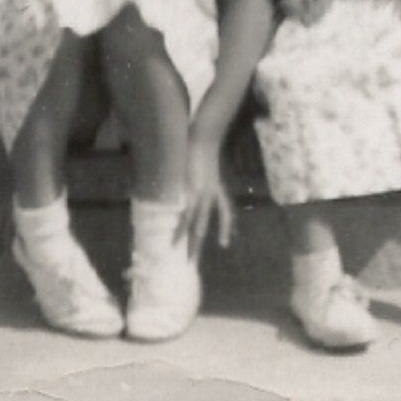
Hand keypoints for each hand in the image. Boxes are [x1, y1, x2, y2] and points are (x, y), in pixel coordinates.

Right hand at [178, 137, 234, 258]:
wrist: (203, 138)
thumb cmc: (200, 147)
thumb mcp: (204, 165)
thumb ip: (200, 174)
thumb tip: (193, 177)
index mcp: (217, 188)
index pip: (226, 211)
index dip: (227, 227)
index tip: (225, 243)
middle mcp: (212, 195)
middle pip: (208, 223)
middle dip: (201, 243)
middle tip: (195, 262)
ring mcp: (203, 196)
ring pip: (198, 225)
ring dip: (192, 243)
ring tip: (187, 259)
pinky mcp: (191, 194)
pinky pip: (186, 216)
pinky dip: (180, 229)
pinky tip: (174, 240)